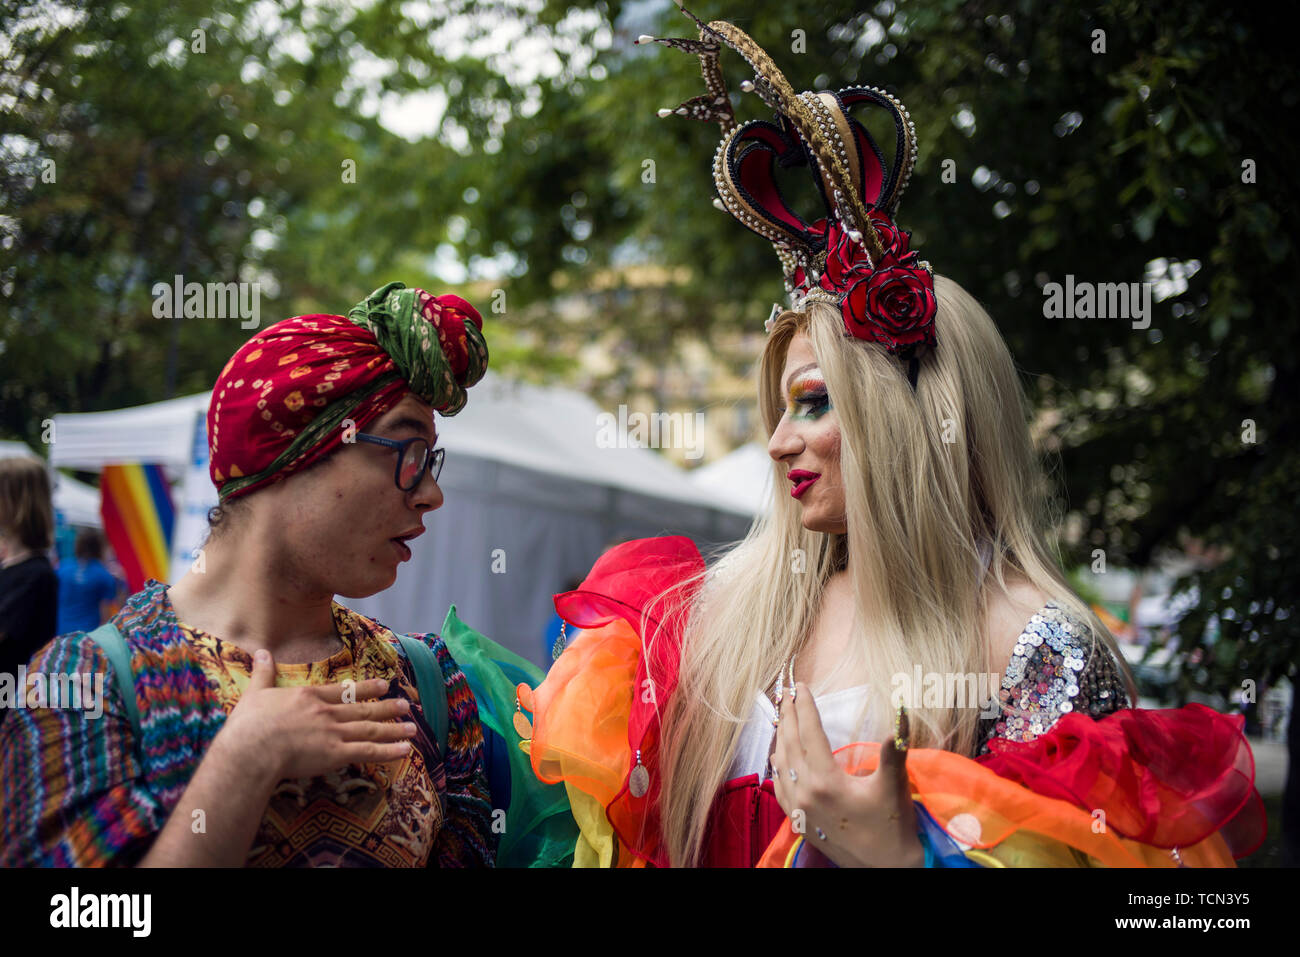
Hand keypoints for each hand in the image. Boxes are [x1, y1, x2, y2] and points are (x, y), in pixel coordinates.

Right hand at [215, 648, 417, 781]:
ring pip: (370, 728)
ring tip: (412, 727)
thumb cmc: (249, 725)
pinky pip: (368, 751)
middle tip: (405, 704)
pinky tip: (404, 750)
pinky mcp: (335, 754)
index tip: (383, 685)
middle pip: (363, 708)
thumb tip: (261, 650)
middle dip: (386, 706)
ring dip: (393, 728)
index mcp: (309, 697)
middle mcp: (326, 712)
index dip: (365, 688)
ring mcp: (333, 732)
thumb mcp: (255, 692)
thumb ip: (263, 672)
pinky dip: (388, 751)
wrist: (251, 750)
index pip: (343, 691)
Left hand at [771, 682, 923, 866]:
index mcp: (825, 781)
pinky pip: (780, 787)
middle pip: (791, 745)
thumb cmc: (893, 827)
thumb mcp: (893, 785)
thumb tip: (901, 714)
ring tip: (783, 717)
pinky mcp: (799, 822)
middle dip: (790, 716)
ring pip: (781, 765)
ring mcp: (799, 810)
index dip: (806, 707)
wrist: (887, 870)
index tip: (800, 686)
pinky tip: (777, 758)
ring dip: (781, 738)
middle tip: (788, 694)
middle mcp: (805, 794)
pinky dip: (777, 767)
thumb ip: (894, 749)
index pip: (810, 733)